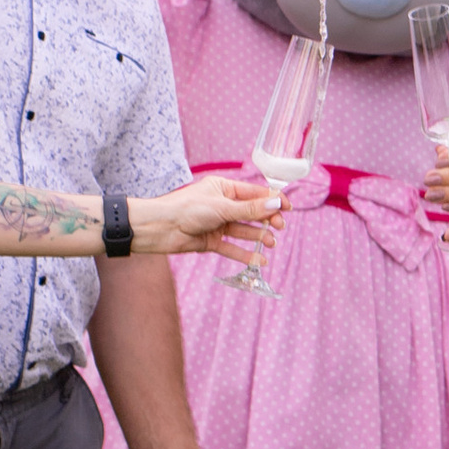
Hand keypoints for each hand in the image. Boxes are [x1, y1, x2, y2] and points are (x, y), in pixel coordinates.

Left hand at [136, 177, 280, 267]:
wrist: (160, 228)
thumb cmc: (187, 209)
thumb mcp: (222, 207)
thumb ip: (250, 209)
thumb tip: (276, 204)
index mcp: (224, 188)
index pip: (254, 192)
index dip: (272, 200)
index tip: (288, 208)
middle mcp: (222, 205)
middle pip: (251, 212)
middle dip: (267, 219)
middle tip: (280, 227)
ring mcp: (217, 223)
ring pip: (243, 230)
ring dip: (259, 236)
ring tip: (272, 244)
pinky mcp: (211, 241)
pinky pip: (232, 247)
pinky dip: (245, 253)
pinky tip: (259, 261)